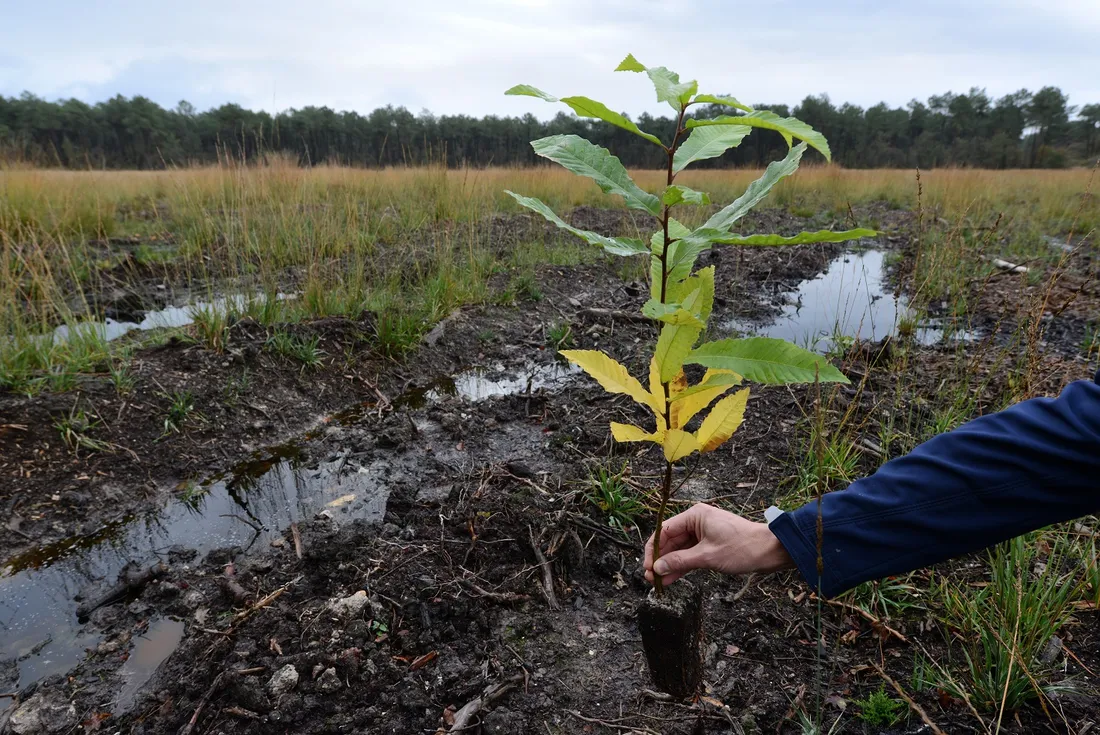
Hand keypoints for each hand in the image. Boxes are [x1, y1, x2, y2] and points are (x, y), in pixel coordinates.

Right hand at [643, 503, 793, 585]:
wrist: (770, 551)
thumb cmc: (742, 548)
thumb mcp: (707, 556)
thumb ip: (680, 561)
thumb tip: (657, 568)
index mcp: (694, 515)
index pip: (664, 531)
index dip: (653, 550)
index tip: (648, 566)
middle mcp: (697, 521)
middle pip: (671, 541)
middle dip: (661, 560)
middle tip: (651, 578)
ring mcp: (704, 534)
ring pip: (680, 550)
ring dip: (670, 565)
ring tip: (658, 582)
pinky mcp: (710, 545)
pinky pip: (690, 555)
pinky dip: (682, 566)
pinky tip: (671, 579)